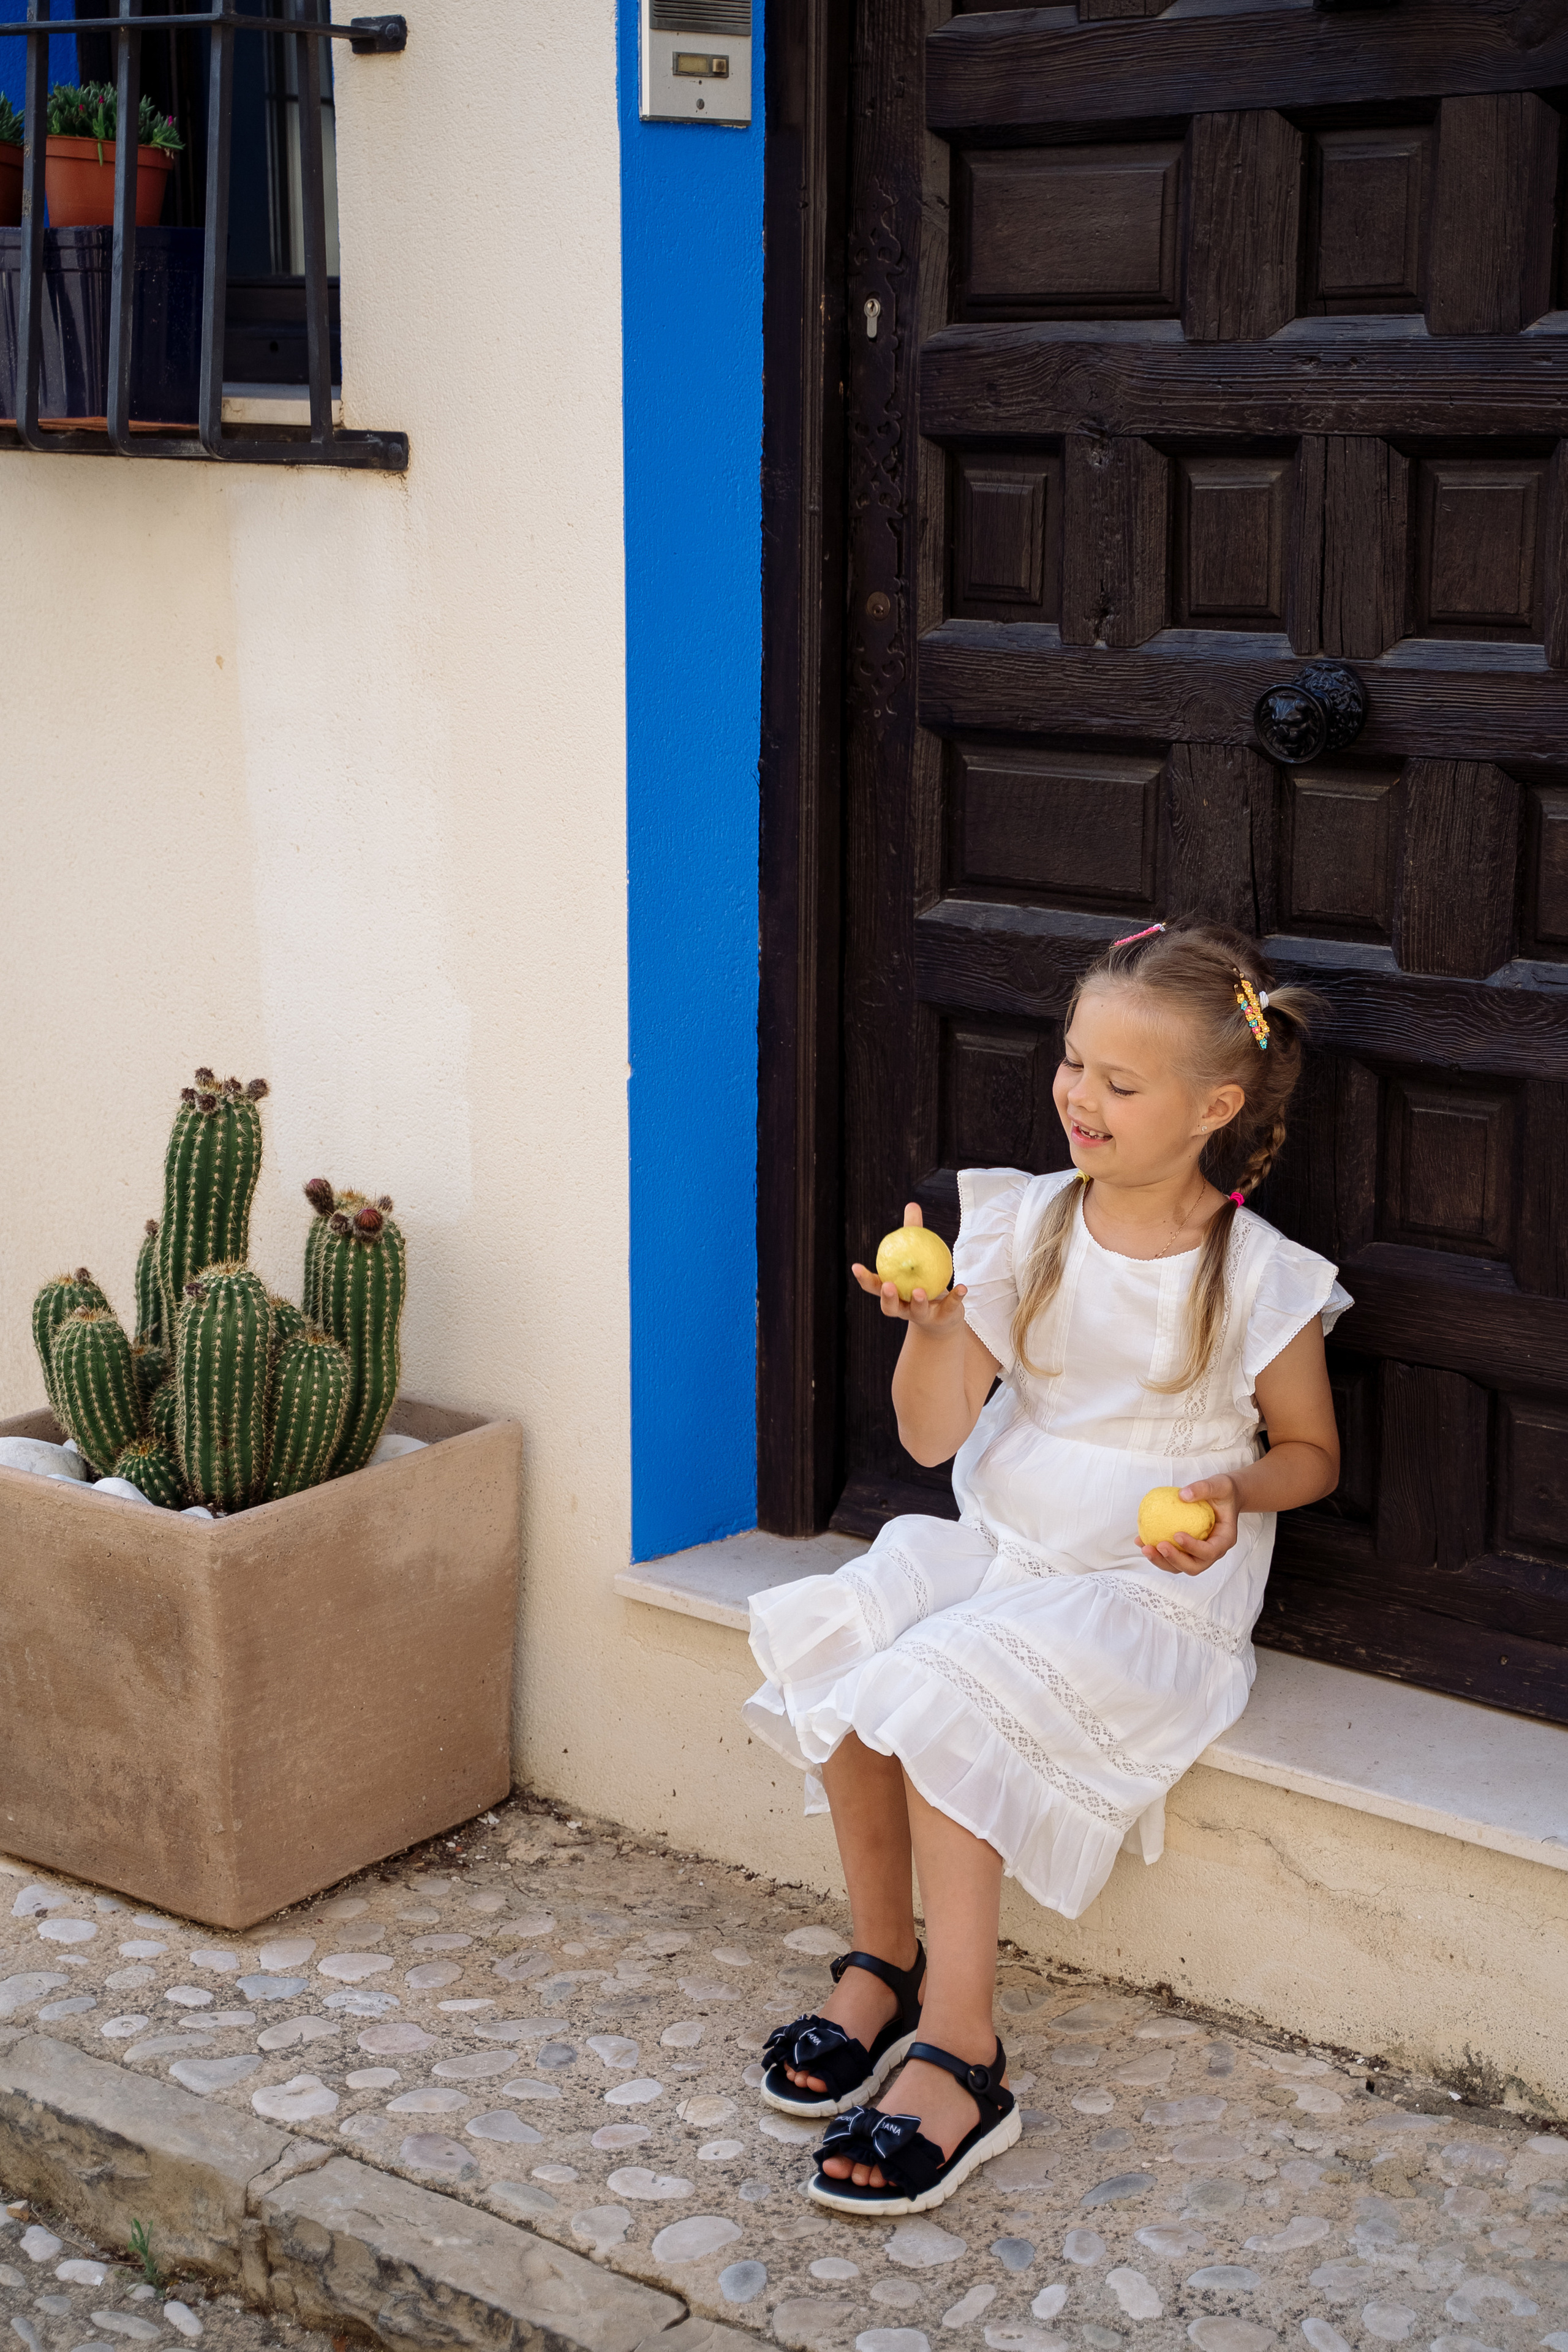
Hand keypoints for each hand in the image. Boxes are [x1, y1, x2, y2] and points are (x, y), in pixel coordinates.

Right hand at [850, 1201, 969, 1340]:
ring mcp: (922, 1316)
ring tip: (919, 1290)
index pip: (874, 1287)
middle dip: (887, 1298)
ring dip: (917, 1301)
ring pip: (916, 1312)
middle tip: (889, 1285)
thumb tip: (912, 1204)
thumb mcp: (918, 1255)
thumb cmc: (923, 1279)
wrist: (942, 1315)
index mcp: (893, 1293)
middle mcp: (903, 1308)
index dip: (864, 1279)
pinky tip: (963, 1287)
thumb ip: (913, 1233)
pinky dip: (955, 1298)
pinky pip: (949, 1307)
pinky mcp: (942, 1318)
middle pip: (889, 1307)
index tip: (856, 1266)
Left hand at [1137, 1474, 1238, 1576]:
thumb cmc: (1223, 1492)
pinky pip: (1171, 1556)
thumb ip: (1204, 1488)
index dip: (1193, 1548)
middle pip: (1194, 1567)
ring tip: (1145, 1547)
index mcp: (1224, 1539)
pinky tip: (1140, 1540)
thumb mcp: (1219, 1485)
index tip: (1176, 1534)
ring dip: (1161, 1561)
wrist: (1224, 1497)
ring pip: (1180, 1566)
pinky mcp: (1187, 1550)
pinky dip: (1156, 1552)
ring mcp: (1199, 1553)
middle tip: (1158, 1545)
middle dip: (1175, 1560)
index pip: (1210, 1551)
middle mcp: (1213, 1551)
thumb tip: (1182, 1495)